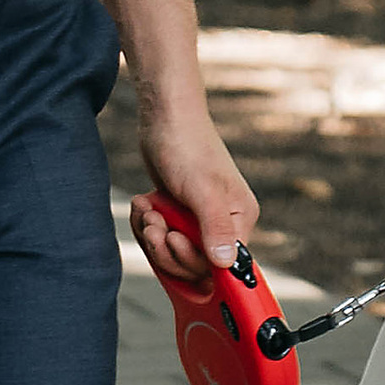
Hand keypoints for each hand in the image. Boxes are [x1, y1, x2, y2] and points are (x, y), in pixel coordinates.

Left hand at [133, 89, 256, 280]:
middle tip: (153, 223)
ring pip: (173, 253)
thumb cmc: (187, 146)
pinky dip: (147, 225)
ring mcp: (199, 219)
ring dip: (153, 235)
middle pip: (193, 265)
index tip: (172, 238)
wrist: (165, 118)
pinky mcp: (179, 214)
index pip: (220, 266)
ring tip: (147, 209)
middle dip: (166, 248)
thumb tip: (226, 264)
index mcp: (240, 219)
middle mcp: (223, 223)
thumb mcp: (202, 189)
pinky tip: (144, 204)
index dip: (191, 260)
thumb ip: (215, 228)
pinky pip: (161, 238)